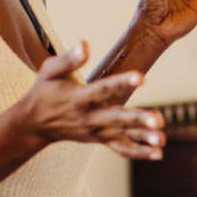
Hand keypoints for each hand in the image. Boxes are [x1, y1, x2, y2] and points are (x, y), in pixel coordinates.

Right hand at [18, 42, 165, 159]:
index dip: (122, 83)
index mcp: (78, 98)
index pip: (102, 89)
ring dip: (143, 138)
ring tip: (162, 138)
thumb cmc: (45, 91)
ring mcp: (96, 131)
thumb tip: (85, 43)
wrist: (34, 124)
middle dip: (137, 119)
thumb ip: (68, 59)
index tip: (141, 77)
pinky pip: (120, 149)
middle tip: (158, 120)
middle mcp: (88, 117)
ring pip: (122, 135)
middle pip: (116, 118)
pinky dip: (139, 152)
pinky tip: (159, 153)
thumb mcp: (49, 71)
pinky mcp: (101, 139)